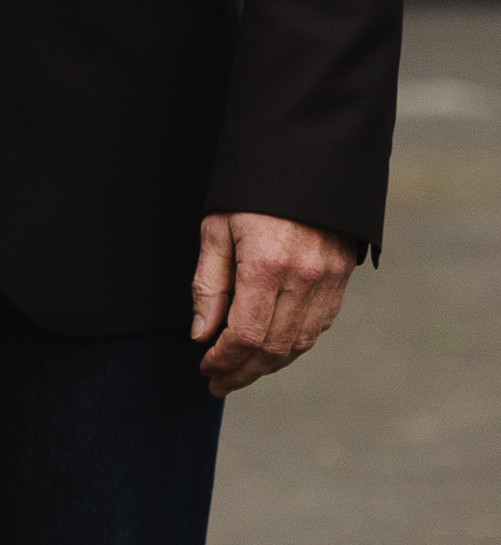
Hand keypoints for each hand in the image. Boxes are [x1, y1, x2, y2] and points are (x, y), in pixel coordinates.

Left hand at [191, 211, 356, 395]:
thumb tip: (202, 335)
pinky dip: (294, 345)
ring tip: (240, 373)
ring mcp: (330, 280)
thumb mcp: (216, 229)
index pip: (246, 334)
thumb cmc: (250, 193)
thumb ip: (208, 285)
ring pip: (300, 343)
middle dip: (244, 372)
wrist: (306, 160)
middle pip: (275, 348)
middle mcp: (305, 278)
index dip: (224, 359)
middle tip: (218, 384)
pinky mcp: (343, 277)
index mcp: (268, 266)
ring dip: (269, 365)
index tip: (205, 368)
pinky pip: (319, 325)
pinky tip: (271, 350)